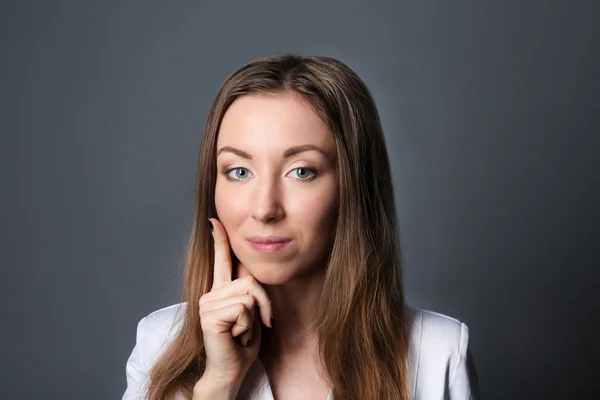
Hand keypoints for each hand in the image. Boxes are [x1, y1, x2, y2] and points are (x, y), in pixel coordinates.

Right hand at [197, 218, 272, 388]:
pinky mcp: (209, 316)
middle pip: (250, 280)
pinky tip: (236, 336)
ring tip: (241, 332)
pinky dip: (247, 325)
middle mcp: (210, 294)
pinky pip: (243, 309)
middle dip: (264, 303)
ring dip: (255, 317)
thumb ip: (249, 294)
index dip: (219, 240)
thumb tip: (250, 274)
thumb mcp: (251, 314)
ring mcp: (207, 304)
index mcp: (220, 292)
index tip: (214, 220)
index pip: (220, 261)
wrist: (230, 371)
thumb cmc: (241, 345)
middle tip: (259, 323)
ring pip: (249, 294)